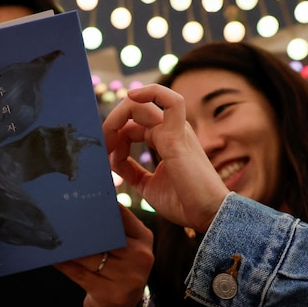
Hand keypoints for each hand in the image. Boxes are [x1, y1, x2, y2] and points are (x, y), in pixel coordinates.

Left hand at [55, 206, 153, 306]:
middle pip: (103, 235)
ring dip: (68, 247)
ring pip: (89, 255)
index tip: (77, 200)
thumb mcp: (125, 246)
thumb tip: (80, 207)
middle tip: (59, 218)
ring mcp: (128, 277)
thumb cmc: (118, 269)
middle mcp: (140, 256)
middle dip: (80, 228)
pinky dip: (64, 264)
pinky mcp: (112, 294)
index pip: (119, 214)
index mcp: (143, 238)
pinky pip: (80, 274)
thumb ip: (112, 227)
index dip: (98, 205)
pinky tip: (54, 257)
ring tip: (54, 237)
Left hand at [103, 84, 229, 232]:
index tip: (104, 156)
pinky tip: (131, 97)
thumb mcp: (146, 185)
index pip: (131, 126)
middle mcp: (172, 130)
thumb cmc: (183, 202)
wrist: (206, 215)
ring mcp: (176, 130)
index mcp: (165, 139)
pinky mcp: (178, 135)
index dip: (113, 138)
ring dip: (117, 116)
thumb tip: (112, 158)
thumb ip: (130, 170)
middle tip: (101, 145)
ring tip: (106, 135)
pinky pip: (171, 101)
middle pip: (133, 111)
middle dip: (111, 125)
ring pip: (142, 104)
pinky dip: (151, 92)